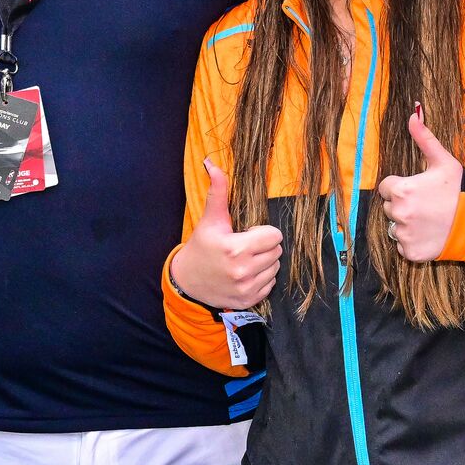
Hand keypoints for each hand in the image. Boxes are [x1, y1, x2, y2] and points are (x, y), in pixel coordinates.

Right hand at [170, 161, 282, 309]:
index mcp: (236, 248)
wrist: (187, 282)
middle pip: (277, 251)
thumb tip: (213, 164)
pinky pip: (271, 284)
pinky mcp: (249, 300)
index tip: (247, 234)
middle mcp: (243, 270)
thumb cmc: (201, 247)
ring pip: (275, 267)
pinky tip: (245, 274)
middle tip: (245, 247)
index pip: (274, 235)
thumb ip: (218, 192)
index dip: (263, 231)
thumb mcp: (210, 220)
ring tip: (245, 260)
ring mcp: (247, 288)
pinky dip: (262, 278)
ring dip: (265, 262)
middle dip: (264, 246)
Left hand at [374, 107, 464, 262]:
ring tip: (429, 219)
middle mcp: (398, 213)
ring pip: (395, 227)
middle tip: (426, 205)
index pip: (387, 187)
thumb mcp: (443, 162)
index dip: (401, 186)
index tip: (419, 189)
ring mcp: (404, 235)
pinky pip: (403, 246)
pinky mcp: (410, 252)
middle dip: (403, 205)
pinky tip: (429, 234)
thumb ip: (424, 138)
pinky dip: (413, 242)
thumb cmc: (460, 191)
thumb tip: (412, 114)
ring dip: (407, 224)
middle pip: (389, 207)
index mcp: (401, 189)